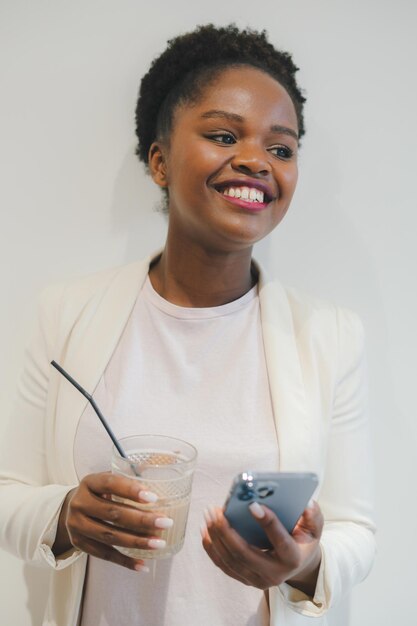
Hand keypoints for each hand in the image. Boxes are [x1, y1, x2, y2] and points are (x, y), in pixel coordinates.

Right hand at [52, 472, 172, 571]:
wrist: (70, 508)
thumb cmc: (99, 492)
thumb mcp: (108, 479)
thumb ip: (131, 475)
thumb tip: (164, 465)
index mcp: (90, 482)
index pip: (111, 484)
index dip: (132, 490)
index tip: (154, 497)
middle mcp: (80, 503)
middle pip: (114, 513)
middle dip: (142, 520)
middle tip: (165, 522)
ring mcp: (77, 525)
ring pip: (111, 536)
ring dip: (137, 542)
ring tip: (159, 543)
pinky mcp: (80, 543)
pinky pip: (105, 554)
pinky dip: (125, 561)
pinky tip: (143, 565)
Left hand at [201, 501, 322, 594]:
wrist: (298, 564)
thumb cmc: (303, 540)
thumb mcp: (314, 528)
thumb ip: (313, 516)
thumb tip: (306, 504)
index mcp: (292, 558)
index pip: (279, 540)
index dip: (267, 522)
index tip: (252, 505)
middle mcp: (274, 574)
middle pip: (245, 553)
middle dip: (227, 531)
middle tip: (216, 510)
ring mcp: (257, 580)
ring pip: (231, 560)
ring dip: (216, 536)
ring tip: (209, 515)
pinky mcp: (245, 579)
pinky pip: (223, 565)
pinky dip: (212, 548)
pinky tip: (206, 530)